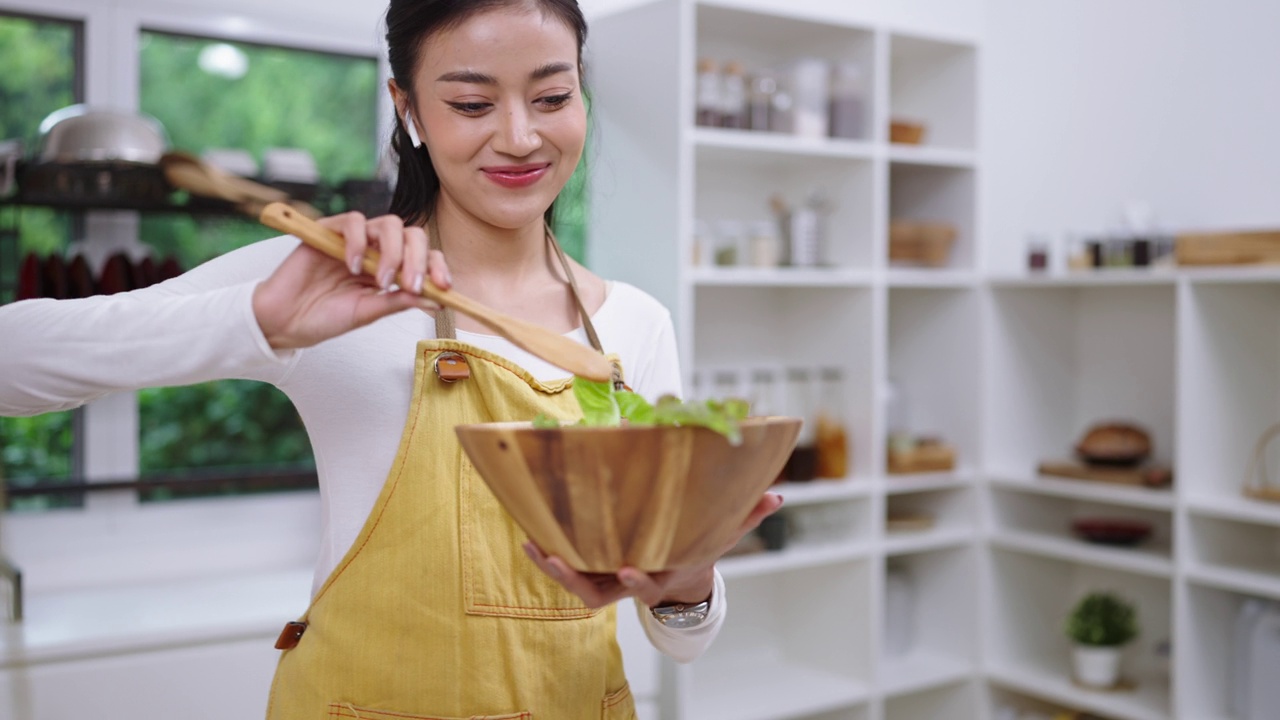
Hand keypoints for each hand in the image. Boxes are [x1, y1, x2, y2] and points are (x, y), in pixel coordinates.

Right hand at [253, 212, 450, 349]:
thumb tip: (438, 299)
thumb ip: (399, 302)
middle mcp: (375, 250)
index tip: (445, 287)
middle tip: (412, 286)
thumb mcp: (368, 313)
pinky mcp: (329, 231)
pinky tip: (352, 266)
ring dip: (392, 252)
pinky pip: (354, 221)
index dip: (437, 267)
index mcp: (389, 269)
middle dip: (419, 259)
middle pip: (412, 235)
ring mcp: (354, 239)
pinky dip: (359, 242)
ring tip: (380, 281)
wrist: (284, 321)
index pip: (423, 256)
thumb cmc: (325, 318)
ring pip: (389, 224)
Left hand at [523, 491, 783, 609]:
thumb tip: (777, 496)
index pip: (646, 586)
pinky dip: (547, 556)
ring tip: (532, 545)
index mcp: (661, 575)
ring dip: (552, 569)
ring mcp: (609, 581)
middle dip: (574, 579)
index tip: (625, 568)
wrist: (680, 580)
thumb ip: (746, 516)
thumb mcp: (723, 536)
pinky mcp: (594, 571)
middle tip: (553, 558)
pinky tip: (529, 537)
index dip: (635, 581)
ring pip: (577, 586)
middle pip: (598, 594)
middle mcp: (631, 583)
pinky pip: (568, 570)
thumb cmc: (699, 549)